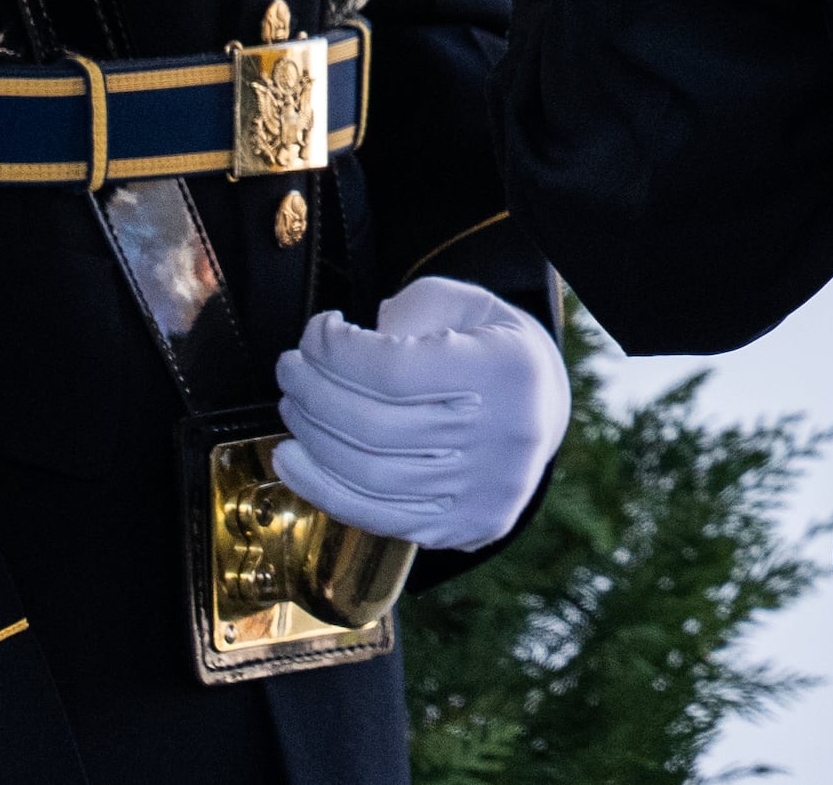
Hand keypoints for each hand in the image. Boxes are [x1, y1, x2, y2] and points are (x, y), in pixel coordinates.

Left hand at [266, 277, 570, 550]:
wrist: (542, 408)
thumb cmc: (491, 346)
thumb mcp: (463, 304)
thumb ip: (406, 314)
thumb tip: (337, 349)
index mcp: (509, 371)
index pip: (396, 370)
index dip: (337, 352)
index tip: (315, 333)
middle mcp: (506, 439)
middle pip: (375, 426)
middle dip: (313, 393)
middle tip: (290, 369)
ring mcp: (486, 493)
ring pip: (370, 477)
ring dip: (312, 439)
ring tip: (292, 407)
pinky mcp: (466, 528)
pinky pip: (378, 517)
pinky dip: (323, 490)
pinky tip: (295, 460)